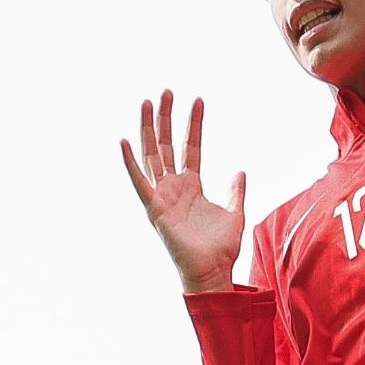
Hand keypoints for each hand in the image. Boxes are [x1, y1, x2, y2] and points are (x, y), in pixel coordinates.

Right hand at [118, 91, 247, 292]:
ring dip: (148, 129)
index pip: (191, 147)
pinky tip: (124, 141)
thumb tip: (240, 171)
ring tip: (147, 102)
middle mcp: (173, 187)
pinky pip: (139, 182)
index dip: (194, 124)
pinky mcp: (154, 209)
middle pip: (167, 144)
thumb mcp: (234, 213)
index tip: (198, 100)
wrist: (212, 272)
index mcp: (191, 186)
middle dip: (166, 117)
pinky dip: (130, 163)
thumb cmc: (221, 249)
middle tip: (166, 91)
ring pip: (152, 155)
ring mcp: (162, 196)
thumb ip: (235, 191)